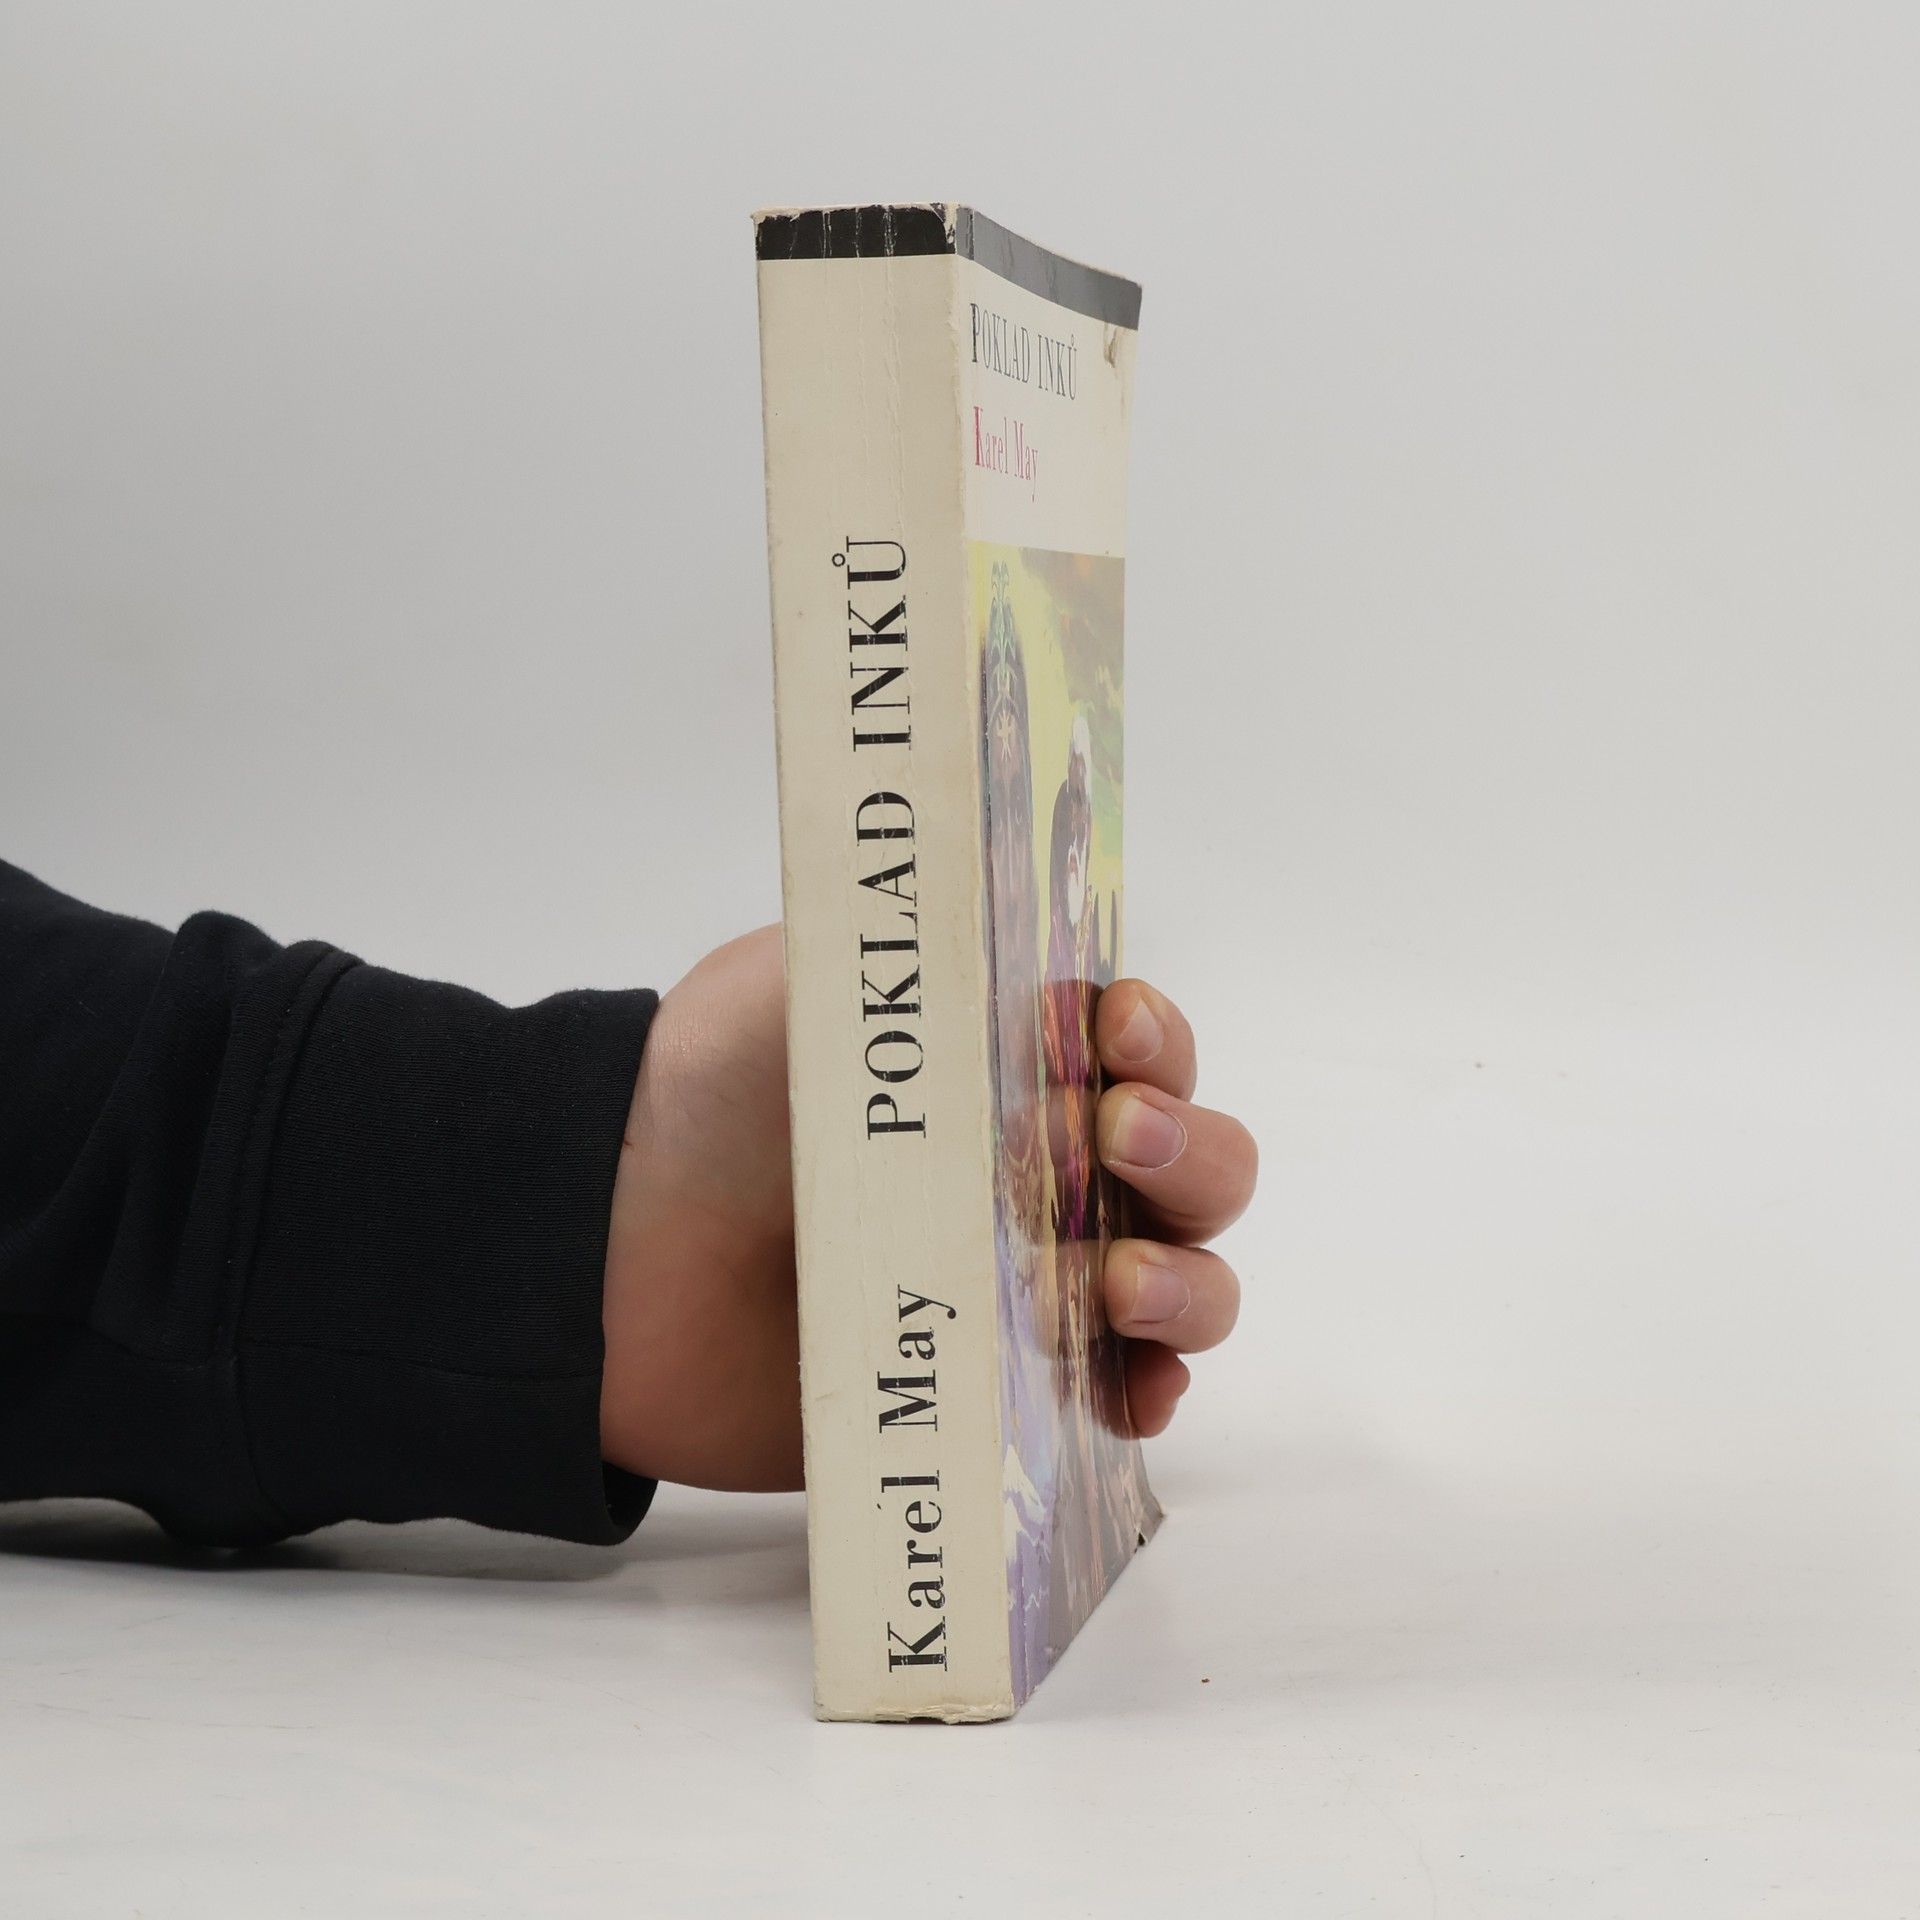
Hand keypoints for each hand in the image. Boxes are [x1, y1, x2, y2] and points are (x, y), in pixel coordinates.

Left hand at [599, 927, 1256, 1490]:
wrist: (604, 1256)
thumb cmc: (703, 1098)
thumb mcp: (801, 976)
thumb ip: (914, 949)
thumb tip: (1026, 928)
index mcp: (1012, 1064)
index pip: (1140, 1047)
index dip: (1158, 1040)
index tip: (1116, 1036)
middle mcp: (1042, 1171)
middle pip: (1191, 1167)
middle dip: (1190, 1154)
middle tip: (1119, 1143)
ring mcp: (1029, 1284)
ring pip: (1184, 1283)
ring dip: (1190, 1283)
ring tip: (1122, 1286)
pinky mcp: (998, 1391)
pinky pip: (1118, 1398)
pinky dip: (1151, 1392)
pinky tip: (1134, 1386)